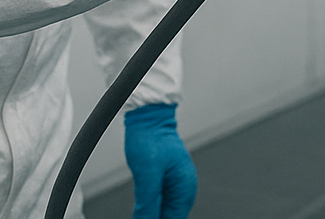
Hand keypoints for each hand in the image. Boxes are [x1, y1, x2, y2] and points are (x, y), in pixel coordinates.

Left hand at [124, 103, 196, 218]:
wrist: (148, 117)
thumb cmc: (150, 138)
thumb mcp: (147, 174)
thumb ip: (149, 203)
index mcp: (185, 188)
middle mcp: (184, 189)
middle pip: (170, 218)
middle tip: (139, 216)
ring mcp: (175, 185)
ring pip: (164, 213)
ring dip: (152, 215)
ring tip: (140, 213)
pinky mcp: (166, 181)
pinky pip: (160, 203)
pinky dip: (151, 209)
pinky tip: (141, 210)